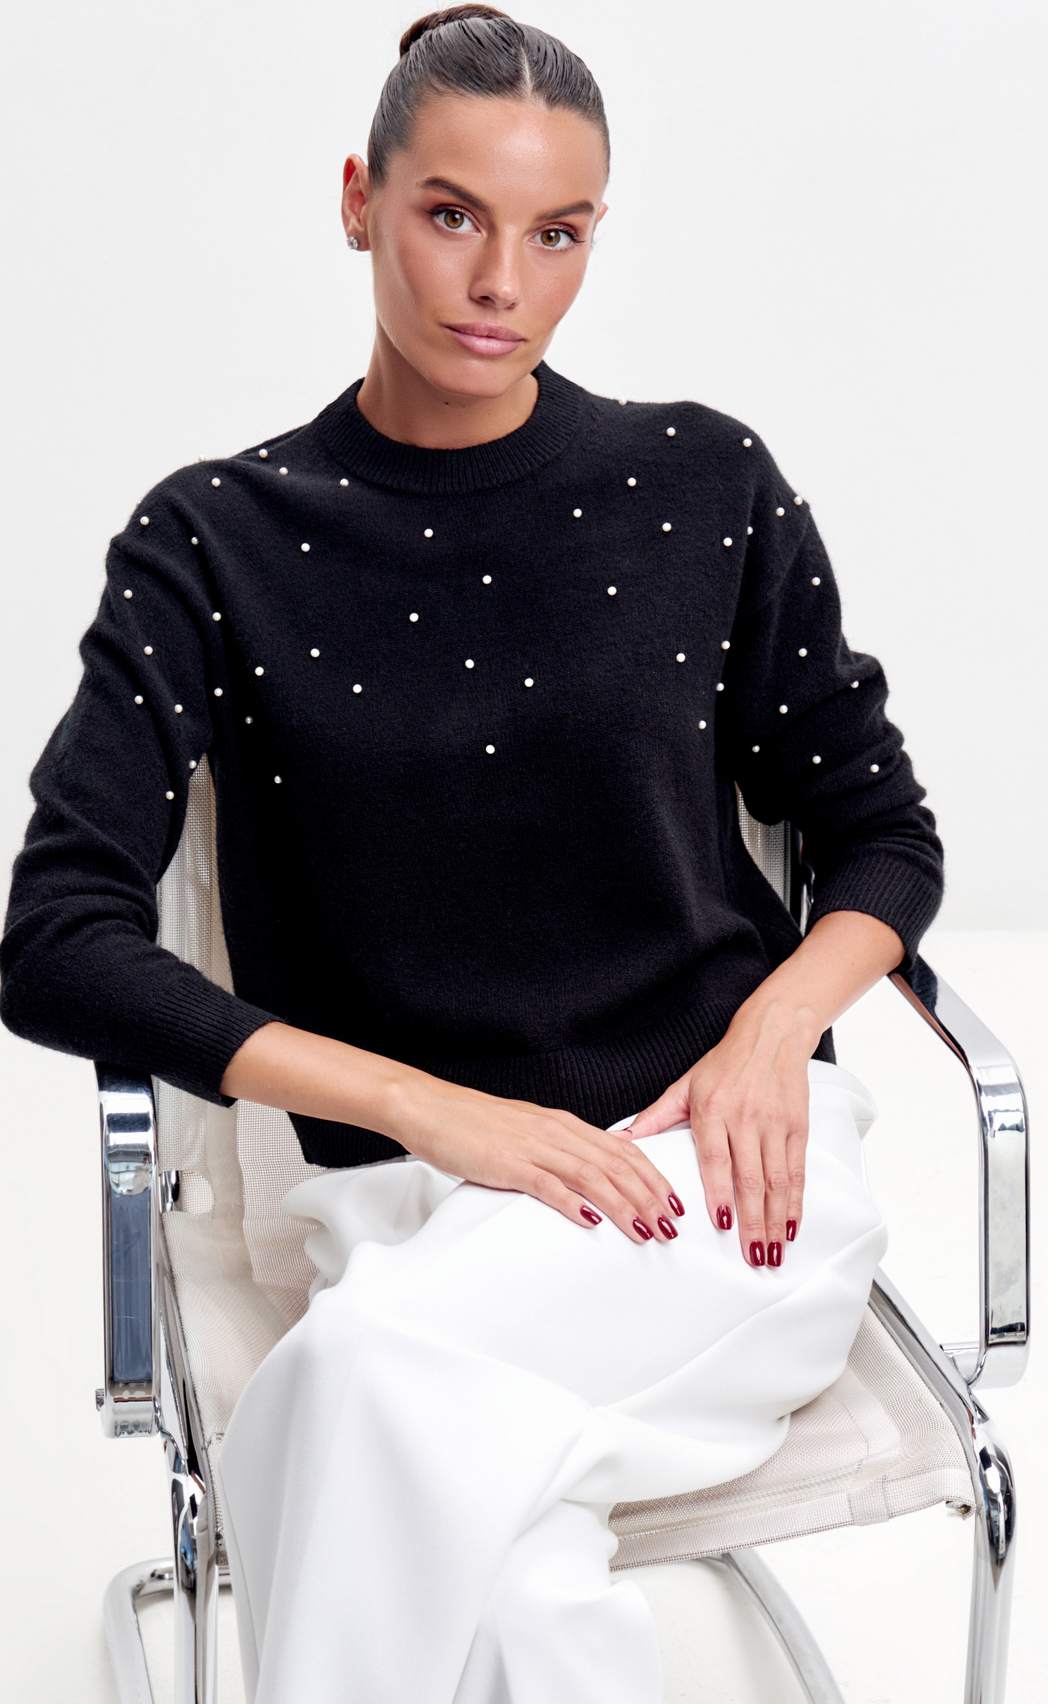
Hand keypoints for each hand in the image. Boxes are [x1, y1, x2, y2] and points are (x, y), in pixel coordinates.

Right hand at [382, 1068, 686, 1243]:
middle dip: (650, 1197)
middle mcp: (556, 1132)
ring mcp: (534, 1147)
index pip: (624, 1149)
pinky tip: (591, 1222)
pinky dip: (574, 1203)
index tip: (674, 1201)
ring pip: (593, 1175)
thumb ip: (558, 1150)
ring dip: (623, 1205)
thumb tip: (587, 1176)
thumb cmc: (474, 1124)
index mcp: (564, 1124)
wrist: (431, 1108)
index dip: (653, 1177)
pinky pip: (548, 1184)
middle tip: (672, 1226)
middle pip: (617, 1165)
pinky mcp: (509, 1163)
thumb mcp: (527, 1132)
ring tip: (645, 1230)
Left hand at [618, 1006, 816, 1267]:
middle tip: (753, 1257)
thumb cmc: (724, 1063)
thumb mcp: (685, 1086)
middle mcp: (746, 1119)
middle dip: (753, 1222)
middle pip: (751, 1178)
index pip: (717, 1158)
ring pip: (777, 1180)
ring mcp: (774, 1124)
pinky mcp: (797, 1126)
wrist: (771, 1035)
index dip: (721, 1192)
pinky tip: (791, 1225)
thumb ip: (655, 1117)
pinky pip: (796, 1170)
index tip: (722, 1224)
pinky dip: (795, 1201)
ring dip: (775, 1220)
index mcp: (713, 1110)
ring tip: (773, 1252)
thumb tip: (621, 1140)